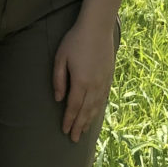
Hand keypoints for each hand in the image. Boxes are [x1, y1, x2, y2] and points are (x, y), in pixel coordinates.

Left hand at [52, 16, 116, 142]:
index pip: (73, 107)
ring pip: (96, 107)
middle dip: (79, 126)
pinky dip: (98, 109)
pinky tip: (95, 114)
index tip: (64, 131)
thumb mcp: (60, 58)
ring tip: (83, 131)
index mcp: (81, 82)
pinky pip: (104, 98)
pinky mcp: (109, 77)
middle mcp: (94, 85)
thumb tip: (58, 99)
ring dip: (89, 121)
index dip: (68, 120)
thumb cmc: (75, 40)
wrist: (97, 27)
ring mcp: (103, 82)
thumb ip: (59, 79)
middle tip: (73, 139)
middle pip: (86, 111)